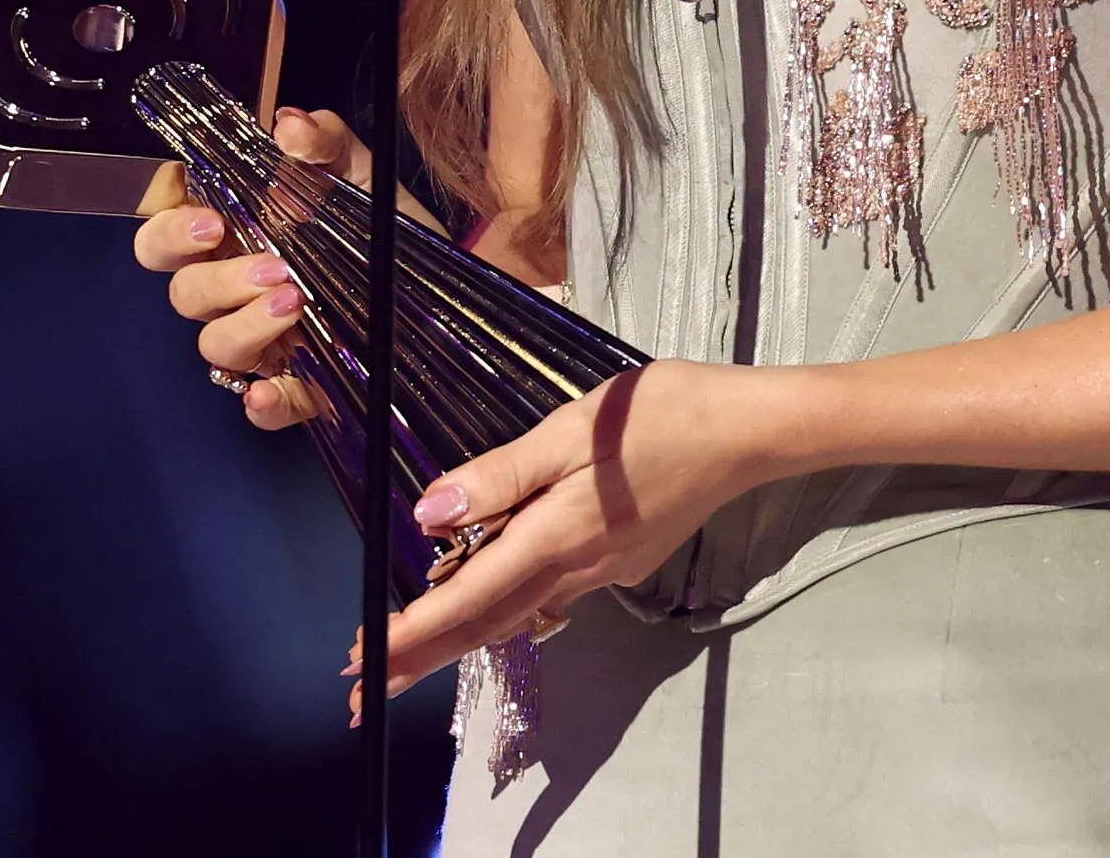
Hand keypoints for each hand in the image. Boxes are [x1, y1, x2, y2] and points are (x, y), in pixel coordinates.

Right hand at [131, 108, 373, 429]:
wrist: (446, 281)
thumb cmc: (384, 222)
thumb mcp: (361, 172)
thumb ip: (323, 142)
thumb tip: (290, 124)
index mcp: (236, 229)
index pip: (166, 222)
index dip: (166, 218)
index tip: (206, 211)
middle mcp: (237, 288)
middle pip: (181, 288)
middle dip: (208, 277)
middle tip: (261, 261)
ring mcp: (264, 340)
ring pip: (214, 344)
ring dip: (244, 324)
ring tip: (296, 299)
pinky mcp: (301, 385)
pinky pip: (264, 404)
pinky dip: (263, 402)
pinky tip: (275, 391)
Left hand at [381, 361, 788, 690]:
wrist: (745, 433)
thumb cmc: (660, 415)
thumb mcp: (572, 428)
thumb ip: (501, 475)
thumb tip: (431, 515)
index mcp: (556, 534)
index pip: (469, 596)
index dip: (414, 631)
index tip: (366, 661)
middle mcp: (575, 568)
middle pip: (485, 624)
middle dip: (423, 657)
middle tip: (364, 693)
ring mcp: (602, 571)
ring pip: (515, 614)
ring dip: (459, 638)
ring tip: (410, 657)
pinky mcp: (621, 561)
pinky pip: (548, 596)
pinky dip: (504, 612)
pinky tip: (490, 608)